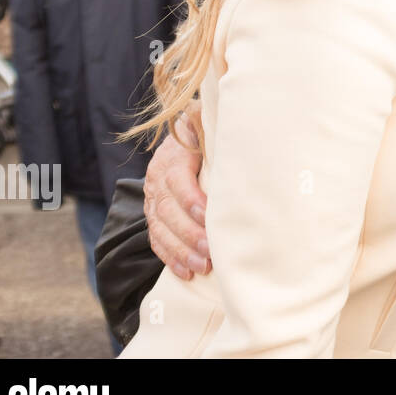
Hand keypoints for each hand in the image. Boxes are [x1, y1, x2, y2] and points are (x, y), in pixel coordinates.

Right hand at [143, 102, 209, 279]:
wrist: (183, 133)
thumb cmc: (205, 131)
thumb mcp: (207, 122)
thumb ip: (215, 129)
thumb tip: (243, 130)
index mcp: (172, 157)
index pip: (177, 180)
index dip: (191, 200)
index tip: (209, 215)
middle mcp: (157, 179)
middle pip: (168, 210)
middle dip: (189, 233)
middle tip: (210, 251)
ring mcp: (152, 199)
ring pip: (161, 228)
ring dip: (181, 250)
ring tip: (202, 266)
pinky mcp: (153, 215)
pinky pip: (157, 239)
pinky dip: (170, 257)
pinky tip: (185, 272)